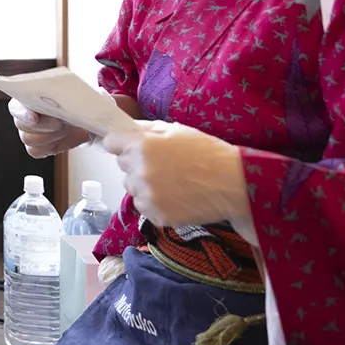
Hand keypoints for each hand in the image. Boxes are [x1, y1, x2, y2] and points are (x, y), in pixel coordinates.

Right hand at [8, 99, 89, 157]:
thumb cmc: (80, 105)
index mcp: (30, 99)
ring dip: (48, 136)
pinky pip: (35, 151)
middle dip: (42, 126)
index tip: (34, 116)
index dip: (22, 112)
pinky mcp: (38, 147)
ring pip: (28, 139)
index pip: (16, 105)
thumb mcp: (85, 95)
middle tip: (60, 123)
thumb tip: (102, 96)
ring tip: (65, 129)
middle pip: (21, 125)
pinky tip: (62, 140)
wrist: (86, 121)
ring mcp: (30, 132)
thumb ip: (87, 94)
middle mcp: (26, 116)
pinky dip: (49, 147)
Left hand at [101, 121, 250, 227]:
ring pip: (132, 188)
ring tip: (173, 182)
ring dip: (144, 185)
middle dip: (136, 164)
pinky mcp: (155, 215)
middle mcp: (139, 171)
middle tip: (163, 165)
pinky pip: (144, 206)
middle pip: (122, 166)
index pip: (111, 142)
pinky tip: (176, 196)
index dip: (121, 143)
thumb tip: (126, 129)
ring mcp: (147, 196)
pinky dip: (155, 203)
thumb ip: (147, 129)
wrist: (233, 185)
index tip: (129, 146)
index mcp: (142, 146)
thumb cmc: (208, 154)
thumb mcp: (177, 130)